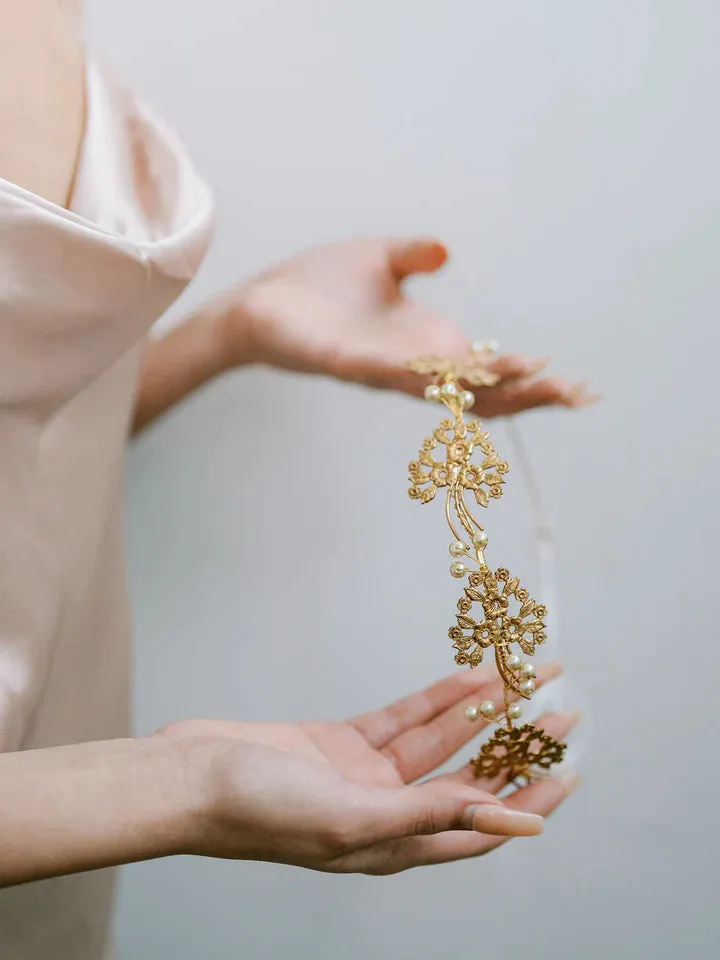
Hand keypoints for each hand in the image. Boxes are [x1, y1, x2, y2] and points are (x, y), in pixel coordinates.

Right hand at [160, 664, 579, 874]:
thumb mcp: (353, 818)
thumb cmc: (259, 811)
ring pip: (440, 739)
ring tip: (523, 676)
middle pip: (470, 778)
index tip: (570, 768)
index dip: (531, 800)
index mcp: (396, 846)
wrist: (190, 777)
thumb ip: (436, 817)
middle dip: (515, 744)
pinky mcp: (342, 742)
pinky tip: (466, 674)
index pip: (483, 825)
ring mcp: (365, 776)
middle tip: (560, 708)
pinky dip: (434, 696)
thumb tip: (519, 825)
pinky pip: (402, 716)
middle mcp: (388, 812)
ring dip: (480, 708)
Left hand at [211, 237, 593, 416]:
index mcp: (426, 344)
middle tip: (574, 393)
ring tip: (532, 378)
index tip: (572, 382)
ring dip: (488, 385)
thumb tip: (445, 251)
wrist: (262, 303)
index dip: (528, 378)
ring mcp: (380, 368)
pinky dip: (419, 373)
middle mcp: (411, 365)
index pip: (487, 372)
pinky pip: (385, 372)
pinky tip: (451, 369)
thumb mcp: (378, 259)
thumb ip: (413, 258)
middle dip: (526, 392)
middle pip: (477, 391)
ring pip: (443, 387)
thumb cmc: (318, 286)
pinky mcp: (343, 362)